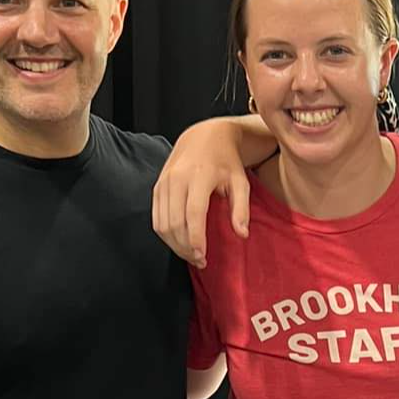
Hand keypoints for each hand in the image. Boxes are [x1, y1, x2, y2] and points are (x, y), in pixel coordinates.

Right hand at [152, 119, 252, 266]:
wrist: (204, 137)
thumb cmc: (227, 162)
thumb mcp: (241, 181)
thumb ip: (241, 208)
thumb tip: (242, 235)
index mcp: (199, 176)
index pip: (193, 213)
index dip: (196, 239)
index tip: (203, 257)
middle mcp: (177, 178)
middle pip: (174, 222)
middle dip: (185, 246)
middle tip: (200, 261)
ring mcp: (164, 182)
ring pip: (162, 223)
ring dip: (174, 244)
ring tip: (191, 255)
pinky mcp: (157, 187)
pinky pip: (156, 217)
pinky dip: (166, 234)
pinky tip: (180, 242)